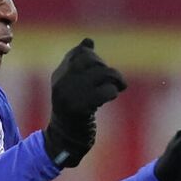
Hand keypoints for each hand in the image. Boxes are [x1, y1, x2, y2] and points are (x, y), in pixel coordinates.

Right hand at [45, 38, 126, 167]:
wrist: (65, 140)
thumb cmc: (74, 113)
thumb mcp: (73, 86)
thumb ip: (80, 65)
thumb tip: (88, 40)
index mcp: (59, 75)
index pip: (79, 53)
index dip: (95, 57)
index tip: (102, 69)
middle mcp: (62, 82)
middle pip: (91, 61)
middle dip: (108, 69)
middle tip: (118, 81)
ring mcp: (70, 95)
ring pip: (101, 73)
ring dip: (117, 79)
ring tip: (120, 87)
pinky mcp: (81, 108)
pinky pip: (105, 91)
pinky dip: (113, 91)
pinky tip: (113, 96)